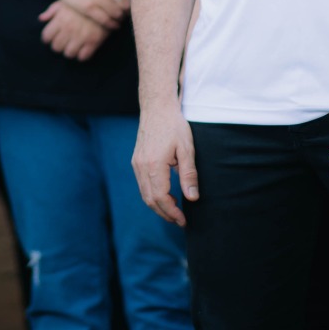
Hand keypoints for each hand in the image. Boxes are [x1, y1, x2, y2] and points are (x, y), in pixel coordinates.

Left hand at [37, 0, 109, 60]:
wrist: (104, 2)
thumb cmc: (81, 2)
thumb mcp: (64, 2)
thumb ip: (51, 11)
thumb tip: (41, 19)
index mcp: (61, 19)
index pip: (46, 36)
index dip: (47, 38)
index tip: (50, 38)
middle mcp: (69, 30)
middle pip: (56, 47)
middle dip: (57, 46)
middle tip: (62, 42)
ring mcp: (81, 37)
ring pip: (68, 54)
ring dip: (69, 51)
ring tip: (72, 46)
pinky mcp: (94, 42)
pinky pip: (83, 57)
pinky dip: (81, 55)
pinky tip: (82, 49)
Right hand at [57, 0, 127, 29]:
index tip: (134, 2)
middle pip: (126, 3)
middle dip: (128, 9)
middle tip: (127, 13)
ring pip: (117, 13)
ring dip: (120, 18)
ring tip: (120, 19)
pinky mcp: (88, 7)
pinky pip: (105, 20)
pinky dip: (112, 24)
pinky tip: (114, 25)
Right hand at [132, 101, 198, 225]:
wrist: (157, 108)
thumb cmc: (174, 125)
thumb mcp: (186, 149)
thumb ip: (188, 174)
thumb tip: (192, 198)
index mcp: (154, 165)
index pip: (161, 198)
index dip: (172, 213)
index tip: (183, 221)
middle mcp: (141, 167)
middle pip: (150, 200)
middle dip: (165, 214)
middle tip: (180, 221)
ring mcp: (137, 164)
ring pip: (144, 194)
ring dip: (158, 206)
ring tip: (174, 212)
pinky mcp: (136, 161)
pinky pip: (142, 185)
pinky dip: (153, 196)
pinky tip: (165, 196)